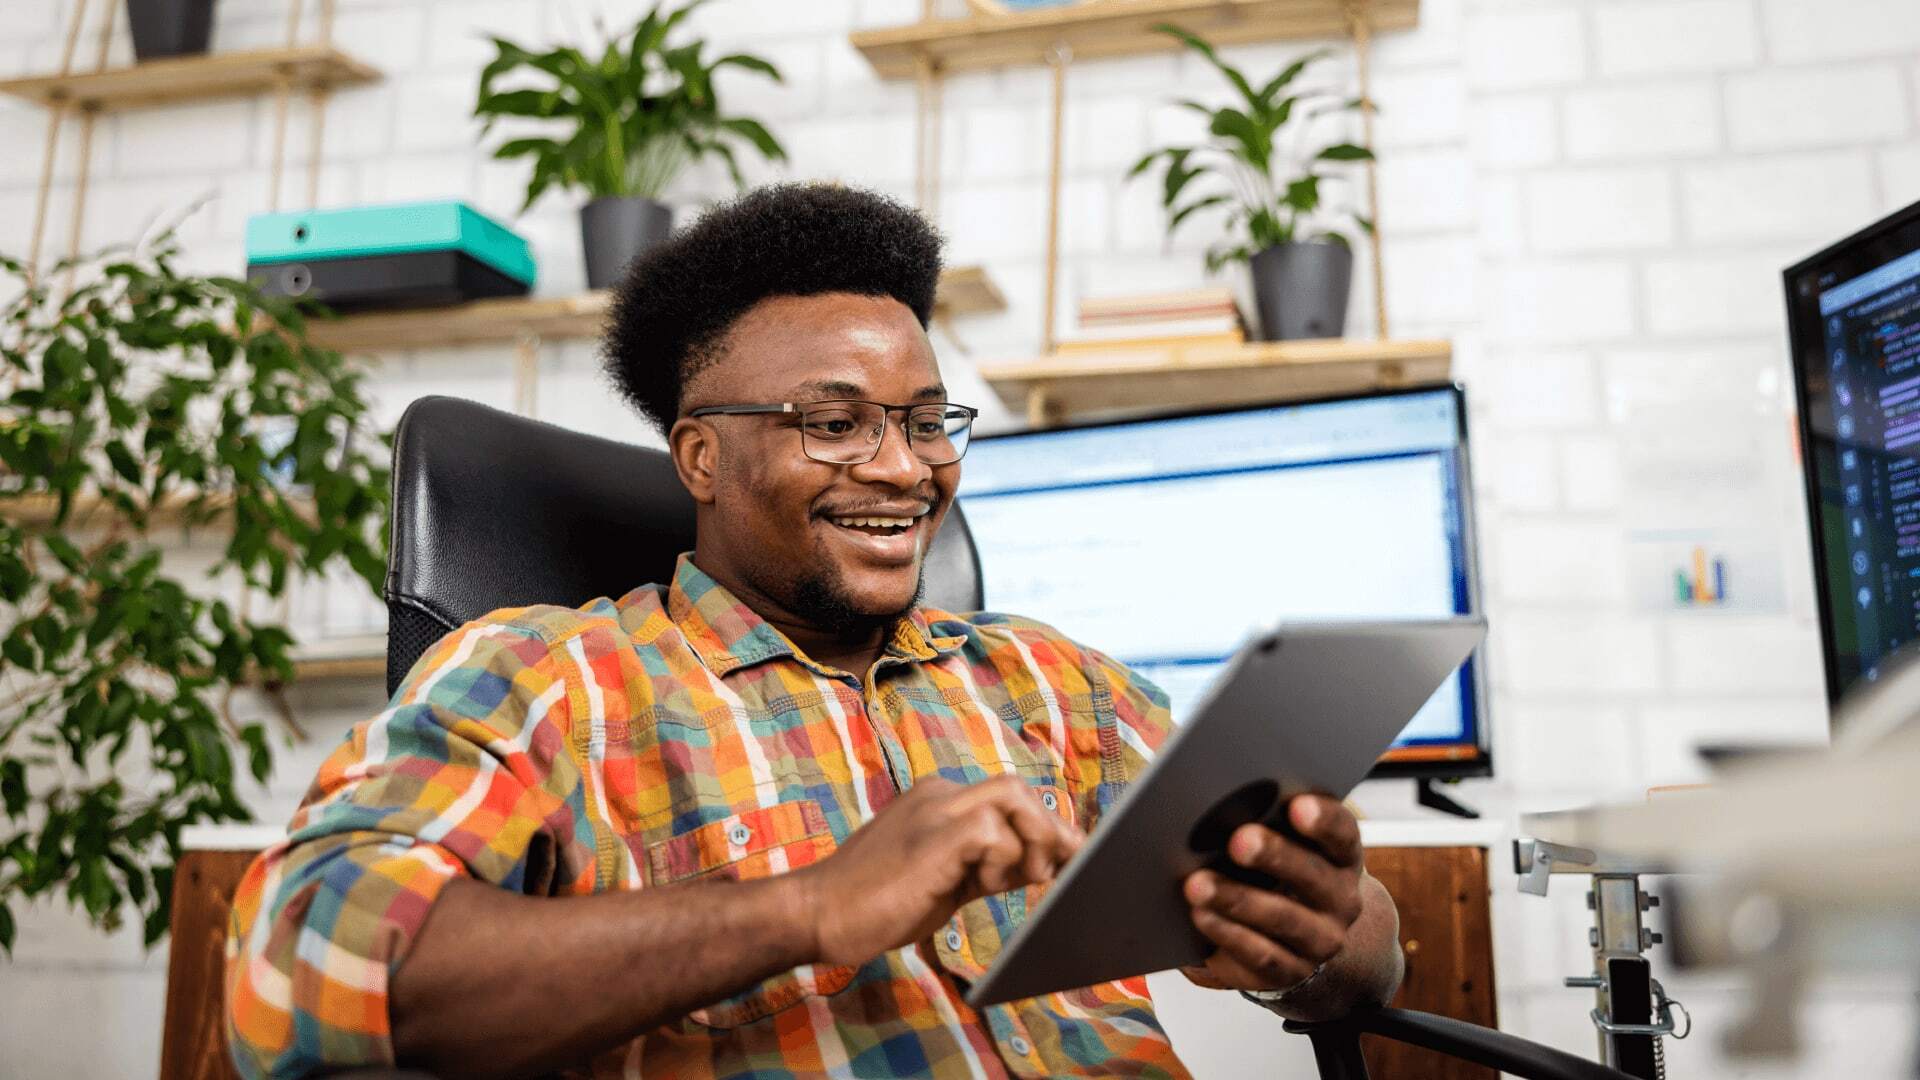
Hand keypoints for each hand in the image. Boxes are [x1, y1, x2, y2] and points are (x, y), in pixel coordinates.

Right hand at [793, 774, 1082, 967]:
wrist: (817, 913)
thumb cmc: (875, 903)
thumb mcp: (945, 881)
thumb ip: (987, 866)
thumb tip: (1040, 865)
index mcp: (938, 802)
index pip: (1008, 799)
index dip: (1044, 825)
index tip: (1069, 856)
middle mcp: (938, 796)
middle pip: (1015, 788)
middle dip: (1048, 828)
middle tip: (1058, 869)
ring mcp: (933, 811)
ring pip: (1011, 798)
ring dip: (1030, 843)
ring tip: (1021, 882)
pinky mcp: (932, 837)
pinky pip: (990, 830)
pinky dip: (1003, 859)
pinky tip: (988, 887)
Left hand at [1179, 794, 1364, 992]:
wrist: (1304, 937)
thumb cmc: (1282, 873)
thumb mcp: (1286, 845)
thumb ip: (1268, 823)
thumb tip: (1218, 799)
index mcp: (1343, 856)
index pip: (1343, 833)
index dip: (1323, 820)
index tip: (1297, 806)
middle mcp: (1342, 899)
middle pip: (1312, 875)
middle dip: (1275, 856)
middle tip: (1239, 840)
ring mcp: (1321, 940)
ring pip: (1283, 917)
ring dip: (1237, 899)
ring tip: (1198, 884)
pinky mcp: (1293, 971)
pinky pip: (1261, 954)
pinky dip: (1228, 933)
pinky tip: (1201, 915)